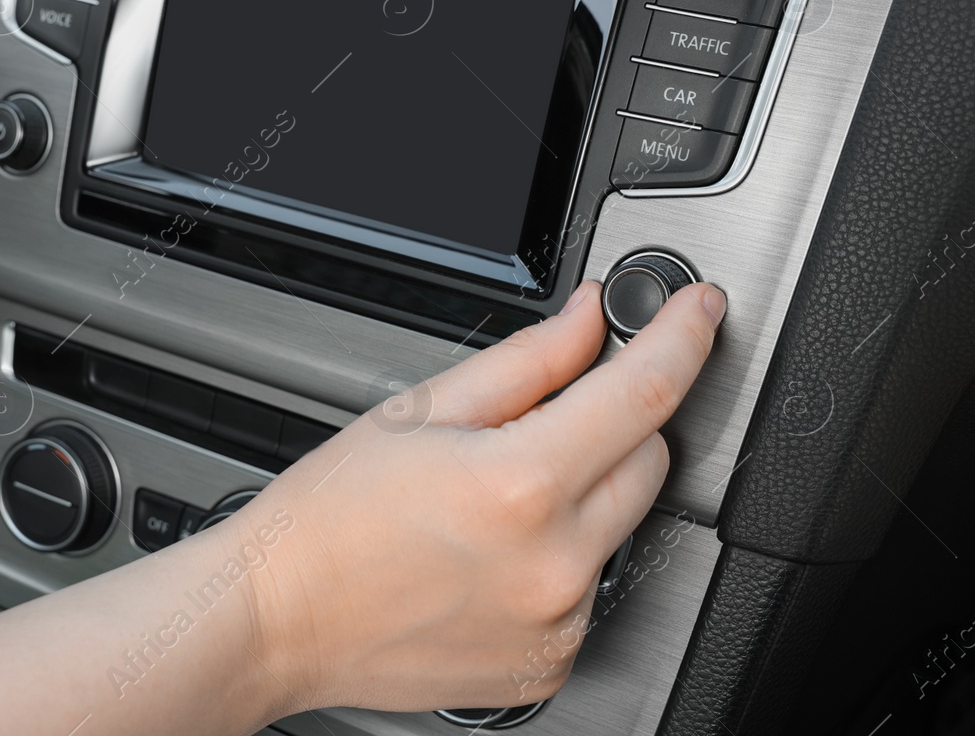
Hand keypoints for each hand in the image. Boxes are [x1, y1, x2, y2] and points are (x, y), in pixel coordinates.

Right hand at [227, 279, 724, 715]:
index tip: (697, 310)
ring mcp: (557, 624)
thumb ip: (527, 361)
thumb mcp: (419, 411)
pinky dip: (559, 559)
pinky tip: (489, 554)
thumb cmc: (326, 520)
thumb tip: (589, 321)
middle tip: (536, 420)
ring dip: (581, 495)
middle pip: (647, 458)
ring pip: (620, 526)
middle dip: (611, 422)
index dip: (682, 335)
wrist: (277, 620)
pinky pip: (590, 591)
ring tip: (488, 502)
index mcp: (519, 483)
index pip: (645, 391)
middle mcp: (554, 563)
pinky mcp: (549, 665)